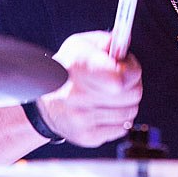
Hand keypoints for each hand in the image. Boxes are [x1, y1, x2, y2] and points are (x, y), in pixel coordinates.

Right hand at [37, 31, 142, 146]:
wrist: (44, 105)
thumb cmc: (66, 71)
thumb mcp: (80, 45)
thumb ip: (106, 41)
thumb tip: (125, 40)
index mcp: (77, 65)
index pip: (120, 77)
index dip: (131, 71)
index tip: (128, 67)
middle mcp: (77, 94)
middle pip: (133, 94)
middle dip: (133, 85)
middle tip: (121, 80)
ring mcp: (81, 118)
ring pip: (131, 112)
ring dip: (126, 103)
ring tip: (112, 96)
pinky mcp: (87, 136)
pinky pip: (122, 128)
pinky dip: (118, 119)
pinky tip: (105, 110)